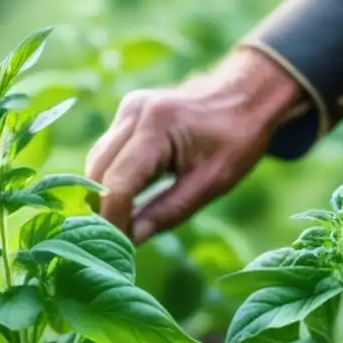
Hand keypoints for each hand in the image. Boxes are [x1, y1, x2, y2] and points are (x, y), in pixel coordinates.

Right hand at [85, 47, 302, 243]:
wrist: (246, 94)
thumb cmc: (237, 138)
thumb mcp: (210, 182)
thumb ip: (167, 212)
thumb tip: (130, 241)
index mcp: (157, 127)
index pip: (117, 184)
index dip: (112, 220)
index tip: (118, 248)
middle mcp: (133, 113)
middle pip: (97, 173)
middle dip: (101, 210)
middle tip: (114, 243)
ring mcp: (127, 110)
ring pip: (96, 163)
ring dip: (102, 195)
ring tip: (119, 226)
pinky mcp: (126, 114)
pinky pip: (106, 153)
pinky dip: (110, 180)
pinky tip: (124, 202)